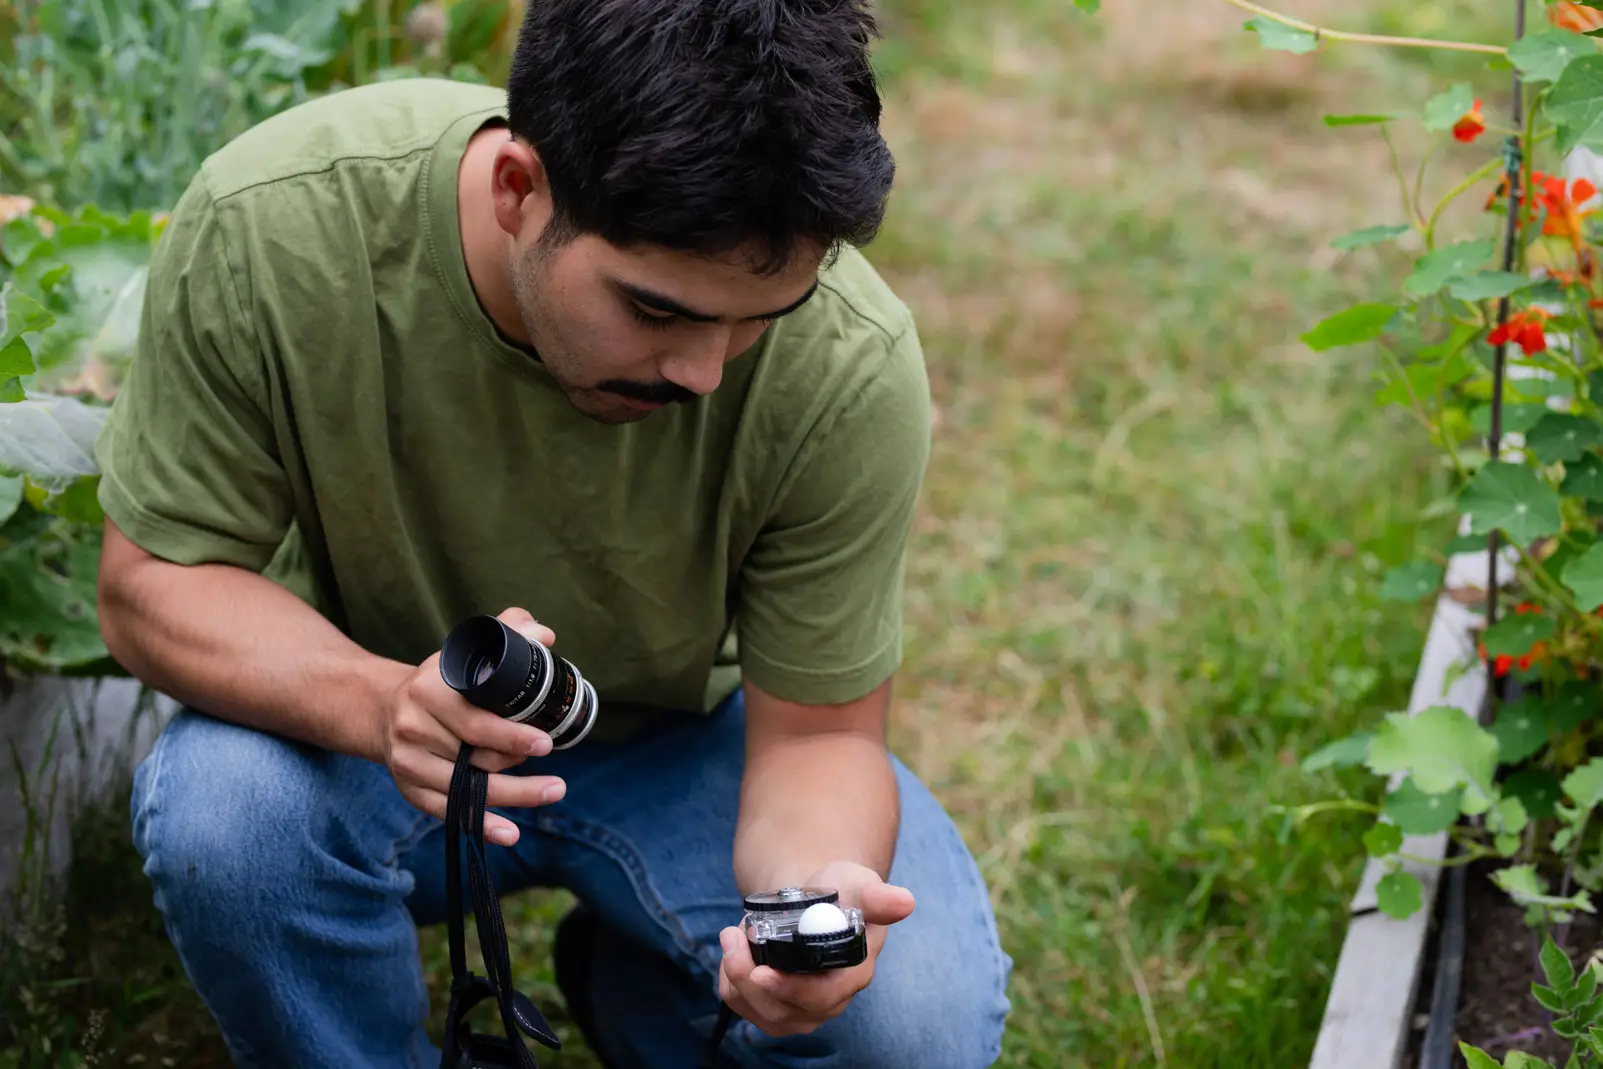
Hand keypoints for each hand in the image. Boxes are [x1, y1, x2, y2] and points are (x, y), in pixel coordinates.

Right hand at [378, 606, 565, 846]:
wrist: (383, 708)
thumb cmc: (441, 682)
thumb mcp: (467, 653)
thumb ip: (508, 633)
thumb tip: (544, 636)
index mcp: (429, 690)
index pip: (475, 719)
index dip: (511, 735)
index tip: (545, 742)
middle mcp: (413, 727)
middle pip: (473, 758)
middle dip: (518, 767)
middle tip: (557, 778)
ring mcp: (408, 762)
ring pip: (465, 789)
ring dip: (512, 797)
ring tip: (552, 792)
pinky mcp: (409, 789)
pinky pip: (448, 813)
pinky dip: (481, 825)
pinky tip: (510, 833)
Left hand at [715, 861, 915, 1036]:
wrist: (815, 902)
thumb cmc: (842, 892)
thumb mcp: (860, 885)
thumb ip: (878, 896)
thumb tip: (905, 902)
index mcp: (853, 975)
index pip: (822, 997)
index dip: (791, 990)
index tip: (760, 972)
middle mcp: (828, 1001)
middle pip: (784, 1011)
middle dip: (749, 979)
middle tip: (731, 937)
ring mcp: (800, 1009)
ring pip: (759, 1012)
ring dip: (735, 976)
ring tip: (732, 933)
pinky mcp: (775, 1008)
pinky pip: (743, 1006)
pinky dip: (730, 979)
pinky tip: (735, 949)